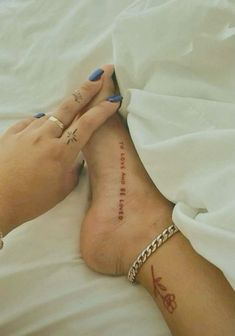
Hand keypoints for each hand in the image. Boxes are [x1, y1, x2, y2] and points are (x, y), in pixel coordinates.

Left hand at [0, 71, 120, 235]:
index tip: (113, 99)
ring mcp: (26, 132)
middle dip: (87, 88)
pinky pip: (31, 122)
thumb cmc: (31, 201)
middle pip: (70, 106)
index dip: (102, 110)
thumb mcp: (61, 189)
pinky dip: (39, 124)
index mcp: (61, 152)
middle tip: (100, 74)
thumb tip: (75, 158)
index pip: (87, 124)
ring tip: (68, 118)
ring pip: (50, 114)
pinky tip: (41, 132)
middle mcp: (45, 136)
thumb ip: (73, 170)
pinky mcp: (11, 133)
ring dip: (63, 111)